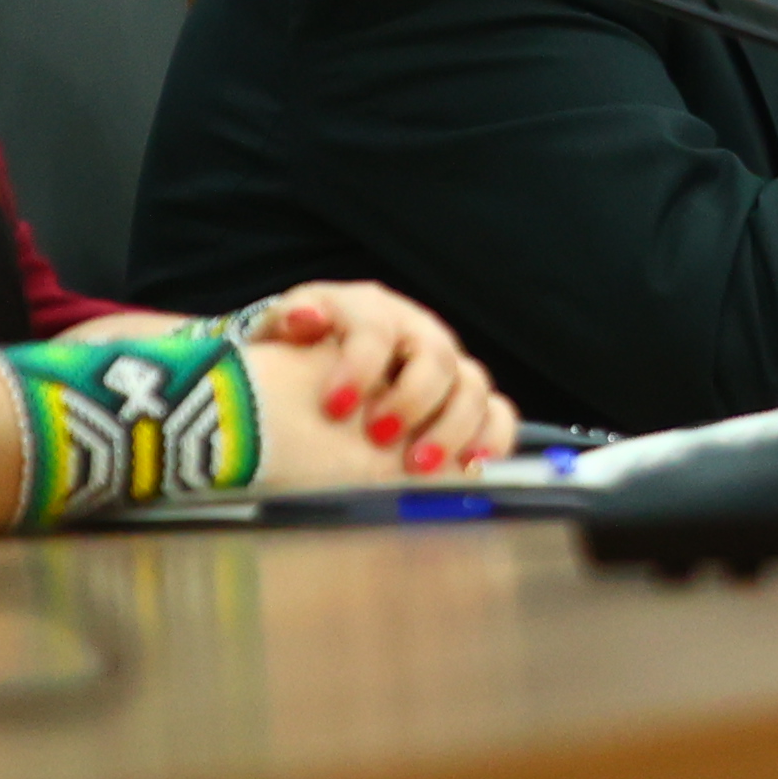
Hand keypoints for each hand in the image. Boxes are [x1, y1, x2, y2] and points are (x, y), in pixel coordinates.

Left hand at [247, 281, 516, 475]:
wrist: (312, 379)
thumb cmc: (295, 360)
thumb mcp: (280, 337)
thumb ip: (286, 325)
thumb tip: (305, 319)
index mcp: (369, 311)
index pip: (375, 328)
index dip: (360, 366)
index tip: (334, 408)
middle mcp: (416, 332)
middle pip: (434, 357)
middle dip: (411, 400)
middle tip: (379, 437)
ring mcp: (446, 366)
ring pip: (472, 386)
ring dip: (450, 428)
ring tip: (417, 467)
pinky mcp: (465, 401)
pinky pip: (497, 414)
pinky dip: (490, 438)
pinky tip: (470, 465)